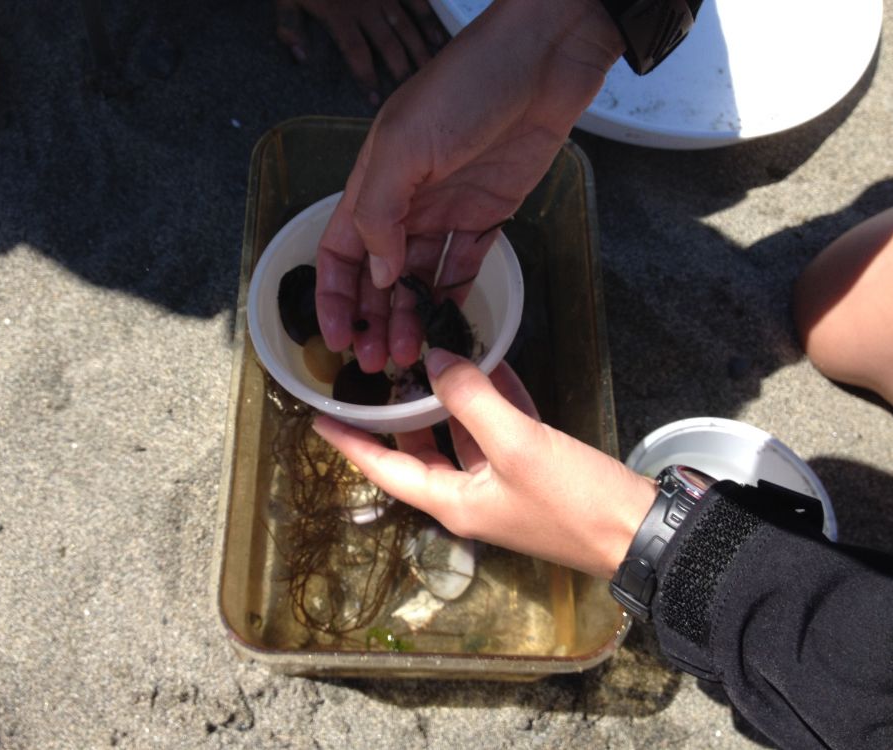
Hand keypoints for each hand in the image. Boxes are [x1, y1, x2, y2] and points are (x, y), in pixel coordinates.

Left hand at [274, 0, 445, 104]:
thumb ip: (289, 24)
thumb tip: (299, 57)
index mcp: (339, 16)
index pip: (356, 54)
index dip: (367, 78)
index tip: (374, 99)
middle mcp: (365, 8)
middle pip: (387, 45)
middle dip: (400, 70)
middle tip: (412, 91)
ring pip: (405, 26)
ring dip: (418, 49)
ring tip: (428, 70)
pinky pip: (415, 0)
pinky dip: (427, 18)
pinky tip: (436, 36)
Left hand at [311, 349, 654, 578]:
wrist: (638, 532)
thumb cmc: (571, 500)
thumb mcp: (517, 444)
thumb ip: (472, 399)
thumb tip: (436, 358)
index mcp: (452, 500)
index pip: (385, 469)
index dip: (351, 443)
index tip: (318, 418)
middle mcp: (469, 495)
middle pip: (420, 449)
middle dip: (403, 412)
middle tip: (385, 371)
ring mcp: (501, 484)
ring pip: (461, 435)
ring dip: (451, 399)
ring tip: (432, 357)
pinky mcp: (531, 470)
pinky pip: (499, 431)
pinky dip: (492, 400)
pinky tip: (490, 364)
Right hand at [314, 0, 623, 372]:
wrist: (544, 59)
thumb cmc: (466, 86)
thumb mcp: (404, 145)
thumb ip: (379, 213)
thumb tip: (379, 275)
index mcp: (374, 182)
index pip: (338, 250)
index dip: (332, 296)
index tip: (335, 338)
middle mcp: (405, 202)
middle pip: (378, 276)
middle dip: (372, 320)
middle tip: (377, 362)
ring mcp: (447, 211)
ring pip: (419, 280)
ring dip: (411, 318)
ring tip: (412, 355)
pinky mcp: (488, 216)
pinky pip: (464, 266)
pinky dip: (453, 298)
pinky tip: (448, 328)